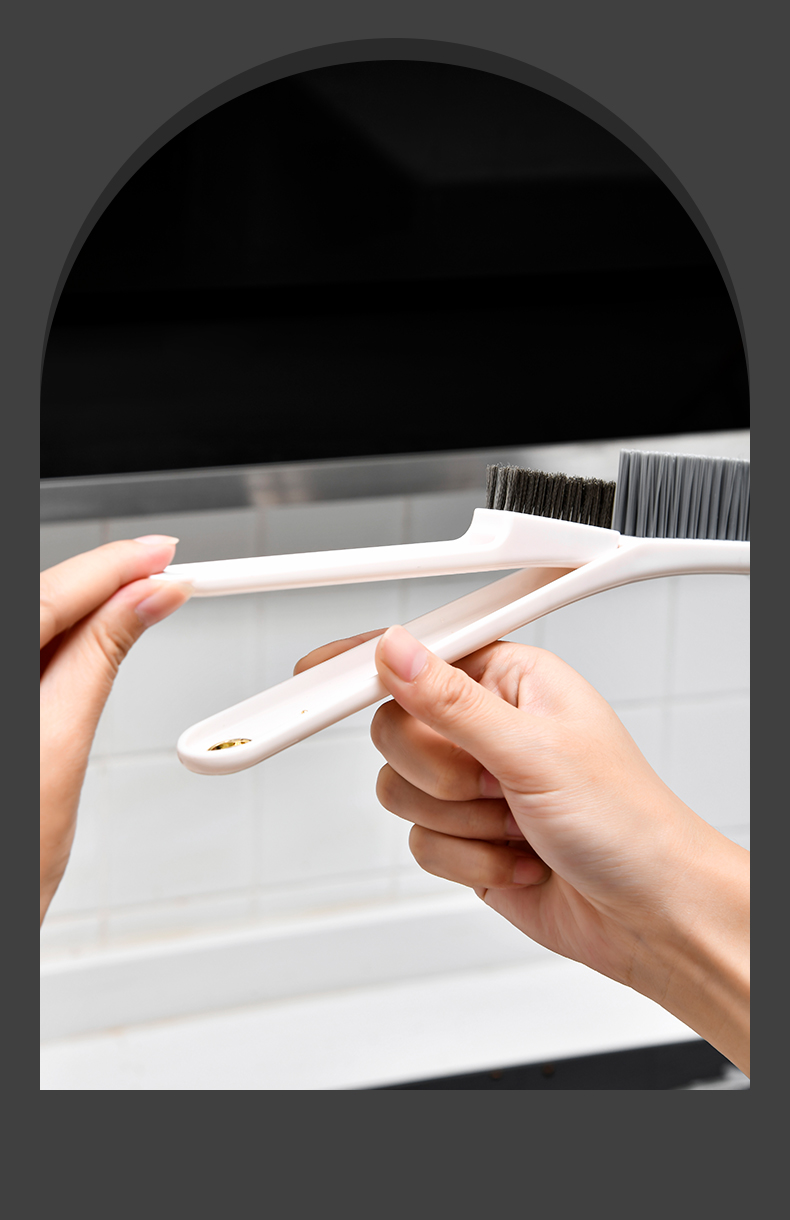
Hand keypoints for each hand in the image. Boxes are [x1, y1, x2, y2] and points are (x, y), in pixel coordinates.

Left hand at [40, 537, 191, 922]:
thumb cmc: (6, 860)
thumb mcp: (60, 744)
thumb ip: (102, 657)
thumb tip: (149, 600)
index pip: (47, 594)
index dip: (113, 564)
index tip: (162, 552)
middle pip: (37, 601)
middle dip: (100, 577)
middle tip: (163, 567)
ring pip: (31, 625)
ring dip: (83, 604)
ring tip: (141, 593)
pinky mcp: (5, 710)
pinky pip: (25, 654)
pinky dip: (60, 638)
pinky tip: (93, 630)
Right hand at [296, 626, 748, 1074]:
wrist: (649, 915)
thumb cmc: (628, 823)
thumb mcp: (535, 752)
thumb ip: (451, 703)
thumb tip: (394, 653)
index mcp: (511, 680)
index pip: (418, 654)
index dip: (362, 664)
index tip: (307, 674)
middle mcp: (487, 726)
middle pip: (394, 729)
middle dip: (441, 772)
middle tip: (491, 783)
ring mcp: (473, 784)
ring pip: (398, 790)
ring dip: (459, 821)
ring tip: (516, 823)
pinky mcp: (463, 836)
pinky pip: (417, 842)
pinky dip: (465, 859)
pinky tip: (516, 857)